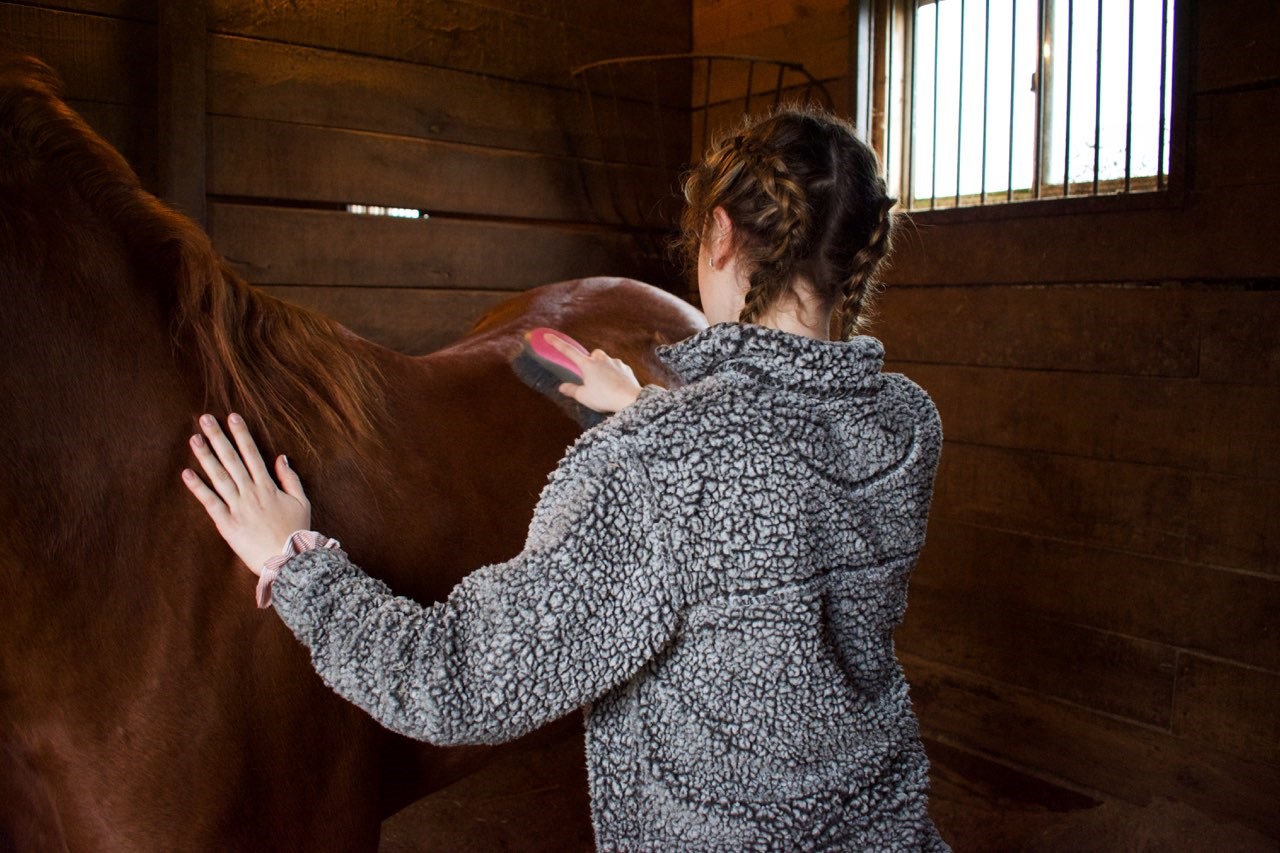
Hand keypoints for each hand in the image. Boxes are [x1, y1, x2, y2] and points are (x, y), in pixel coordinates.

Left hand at [181, 413, 311, 574]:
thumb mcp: (301, 502)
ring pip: (219, 476)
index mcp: (268, 486)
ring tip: (194, 438)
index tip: (232, 417)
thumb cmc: (297, 532)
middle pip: (232, 459)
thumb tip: (281, 458)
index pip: (252, 454)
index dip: (242, 434)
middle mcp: (251, 492)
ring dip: (205, 456)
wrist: (289, 560)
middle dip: (218, 437)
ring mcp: (237, 507)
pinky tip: (186, 473)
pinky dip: (198, 487)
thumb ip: (290, 479)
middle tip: (205, 419)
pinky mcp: (227, 523)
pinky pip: (210, 502)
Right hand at [549, 335, 641, 412]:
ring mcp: (614, 362)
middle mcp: (601, 359)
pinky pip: (617, 368)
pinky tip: (616, 386)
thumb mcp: (584, 397)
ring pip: (605, 361)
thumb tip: (562, 387)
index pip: (568, 351)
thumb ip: (571, 390)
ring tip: (605, 387)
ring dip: (603, 370)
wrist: (629, 399)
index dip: (557, 343)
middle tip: (590, 379)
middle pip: (592, 356)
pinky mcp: (625, 368)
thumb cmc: (604, 398)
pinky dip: (615, 375)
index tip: (547, 336)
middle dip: (590, 363)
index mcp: (587, 365)